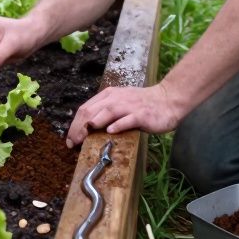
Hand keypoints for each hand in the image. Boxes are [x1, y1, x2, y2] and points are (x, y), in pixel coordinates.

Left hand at [65, 82, 184, 147]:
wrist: (168, 100)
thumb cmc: (142, 104)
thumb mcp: (121, 103)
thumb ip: (105, 112)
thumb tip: (88, 128)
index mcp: (109, 95)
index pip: (85, 109)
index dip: (75, 124)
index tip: (71, 139)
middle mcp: (116, 98)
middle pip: (91, 111)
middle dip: (79, 128)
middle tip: (74, 143)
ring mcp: (129, 106)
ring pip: (106, 112)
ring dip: (93, 125)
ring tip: (84, 137)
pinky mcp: (141, 114)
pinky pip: (127, 119)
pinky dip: (118, 125)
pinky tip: (110, 132)